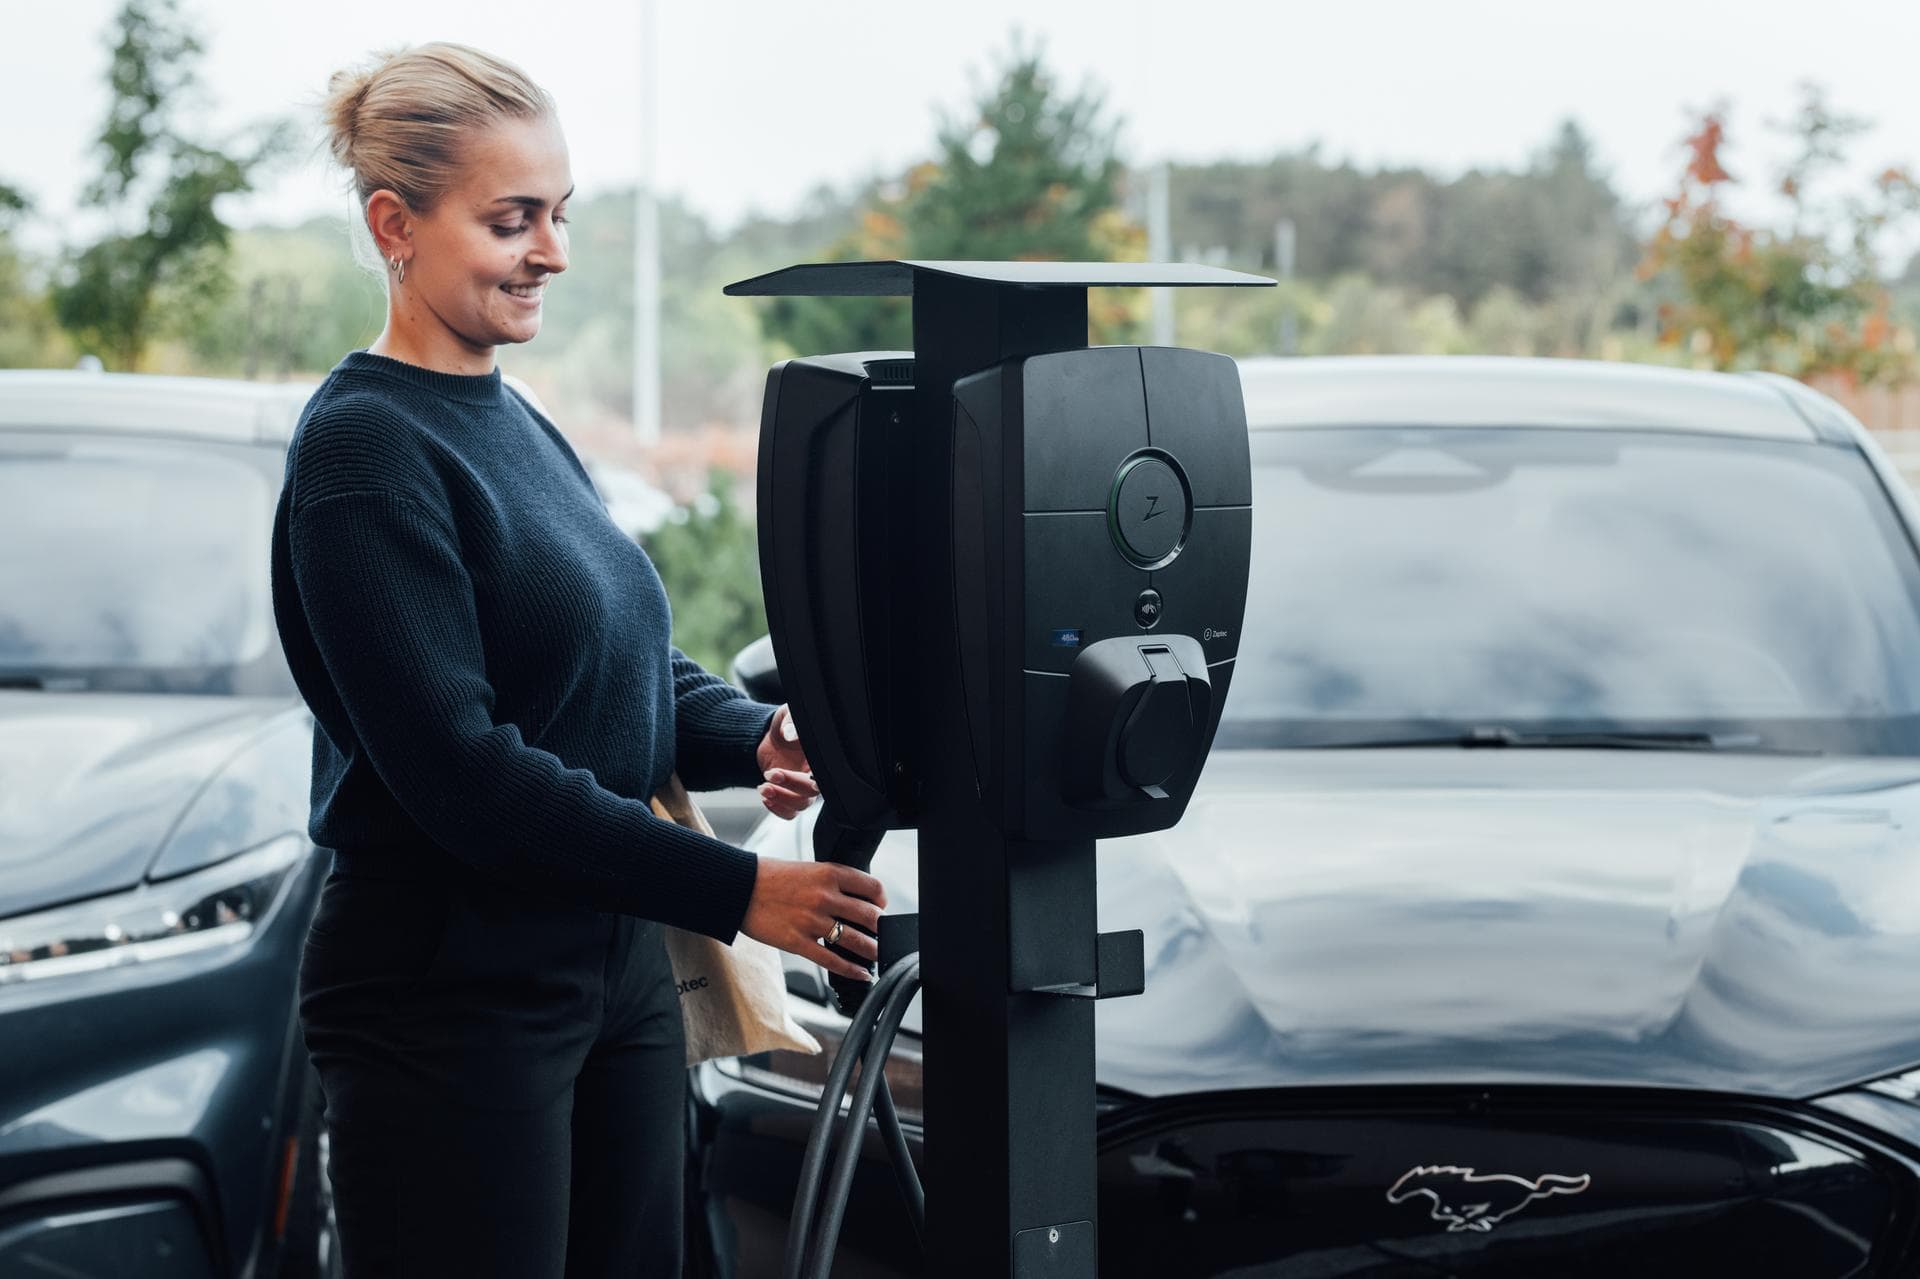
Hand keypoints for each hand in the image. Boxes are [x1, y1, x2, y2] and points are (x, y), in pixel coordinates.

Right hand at [741, 857, 887, 981]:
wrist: (738, 887)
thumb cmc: (769, 877)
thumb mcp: (807, 868)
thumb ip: (831, 881)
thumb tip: (853, 899)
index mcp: (828, 873)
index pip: (871, 886)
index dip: (881, 899)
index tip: (881, 906)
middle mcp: (824, 896)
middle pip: (869, 916)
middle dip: (880, 928)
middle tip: (881, 933)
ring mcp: (812, 921)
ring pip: (855, 940)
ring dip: (872, 951)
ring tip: (876, 955)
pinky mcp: (798, 942)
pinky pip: (832, 960)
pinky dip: (851, 969)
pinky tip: (860, 973)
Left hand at [755, 704, 818, 819]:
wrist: (770, 737)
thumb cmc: (785, 724)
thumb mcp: (788, 716)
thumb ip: (791, 722)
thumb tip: (791, 733)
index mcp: (822, 756)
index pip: (827, 772)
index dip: (817, 778)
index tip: (805, 775)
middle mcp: (816, 775)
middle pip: (812, 791)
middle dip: (792, 785)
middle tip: (771, 774)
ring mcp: (803, 788)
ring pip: (801, 804)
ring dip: (781, 799)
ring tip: (763, 787)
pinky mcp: (790, 796)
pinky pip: (790, 812)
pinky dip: (778, 809)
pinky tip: (766, 797)